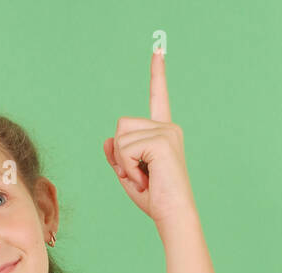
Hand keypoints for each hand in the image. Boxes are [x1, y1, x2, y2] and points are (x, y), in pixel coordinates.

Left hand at [102, 49, 195, 228]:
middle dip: (120, 153)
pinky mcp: (162, 140)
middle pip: (121, 125)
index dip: (157, 73)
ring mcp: (167, 131)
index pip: (158, 96)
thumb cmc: (154, 198)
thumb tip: (109, 139)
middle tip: (139, 176)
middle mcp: (168, 127)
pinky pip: (125, 148)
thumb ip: (117, 154)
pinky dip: (127, 167)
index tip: (158, 48)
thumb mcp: (128, 173)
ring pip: (120, 137)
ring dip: (123, 163)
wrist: (172, 215)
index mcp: (163, 132)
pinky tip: (145, 179)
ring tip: (143, 179)